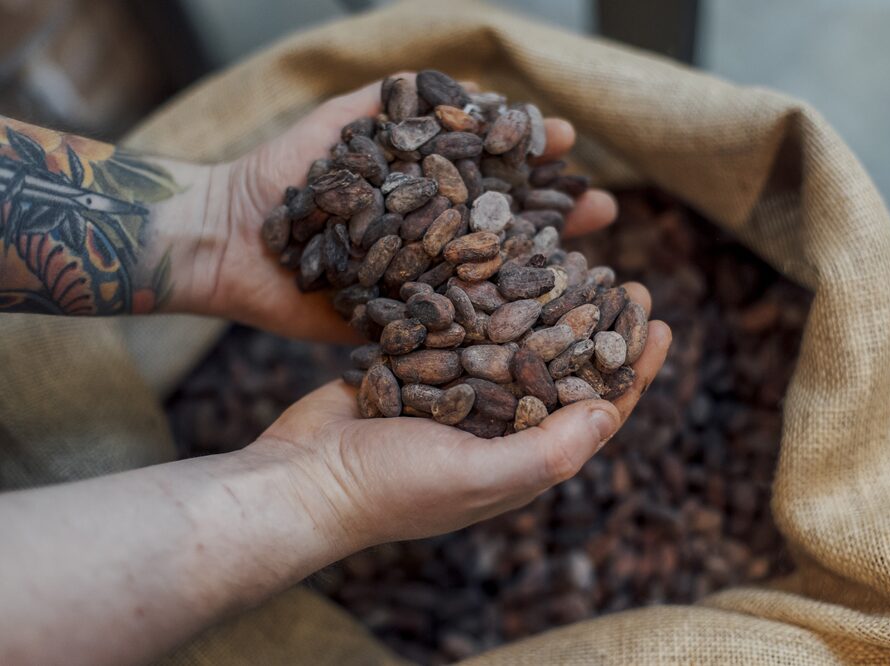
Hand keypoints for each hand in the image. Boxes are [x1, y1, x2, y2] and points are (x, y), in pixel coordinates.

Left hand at [202, 73, 618, 340]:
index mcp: (423, 186)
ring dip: (540, 267)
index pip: (492, 167)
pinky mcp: (399, 321)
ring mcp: (419, 279)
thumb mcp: (343, 122)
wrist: (226, 238)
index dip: (530, 153)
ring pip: (491, 274)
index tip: (567, 139)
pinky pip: (452, 322)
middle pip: (505, 222)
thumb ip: (397, 100)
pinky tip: (535, 320)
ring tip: (590, 258)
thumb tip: (471, 87)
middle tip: (603, 205)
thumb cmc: (281, 173)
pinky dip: (495, 323)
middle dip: (554, 211)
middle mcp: (430, 233)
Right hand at [249, 296, 671, 553]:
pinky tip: (504, 266)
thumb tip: (612, 415)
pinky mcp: (421, 371)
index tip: (661, 325)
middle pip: (565, 373)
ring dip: (551, 309)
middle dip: (599, 330)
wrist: (302, 478)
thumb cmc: (390, 488)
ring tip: (578, 265)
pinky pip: (468, 331)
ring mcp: (459, 399)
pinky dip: (491, 301)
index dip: (633, 372)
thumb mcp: (474, 477)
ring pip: (519, 345)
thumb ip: (546, 453)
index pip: (595, 415)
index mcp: (521, 461)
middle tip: (628, 283)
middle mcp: (498, 429)